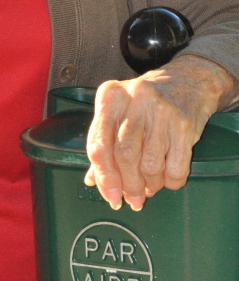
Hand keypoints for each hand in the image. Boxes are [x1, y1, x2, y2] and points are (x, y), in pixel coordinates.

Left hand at [84, 56, 236, 210]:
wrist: (189, 80)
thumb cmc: (147, 101)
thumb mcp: (120, 111)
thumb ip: (104, 142)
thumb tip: (92, 180)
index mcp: (110, 96)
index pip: (99, 144)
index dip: (103, 178)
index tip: (110, 197)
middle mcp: (134, 100)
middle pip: (124, 156)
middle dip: (128, 186)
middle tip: (133, 200)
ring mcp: (160, 110)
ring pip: (149, 164)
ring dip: (150, 185)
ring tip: (150, 187)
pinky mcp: (184, 123)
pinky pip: (175, 166)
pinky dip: (171, 181)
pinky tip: (167, 179)